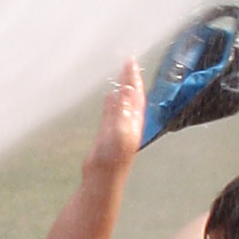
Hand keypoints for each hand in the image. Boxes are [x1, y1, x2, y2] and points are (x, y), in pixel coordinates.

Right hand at [86, 59, 145, 177]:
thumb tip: (127, 88)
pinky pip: (112, 111)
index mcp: (135, 121)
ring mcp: (119, 127)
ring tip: (121, 74)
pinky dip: (112, 101)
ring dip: (123, 88)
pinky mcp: (108, 132)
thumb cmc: (112, 157)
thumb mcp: (119, 130)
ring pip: (123, 102)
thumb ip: (123, 110)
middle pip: (132, 95)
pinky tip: (110, 94)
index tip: (131, 60)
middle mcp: (130, 122)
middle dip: (130, 79)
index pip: (137, 93)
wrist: (102, 178)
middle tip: (127, 62)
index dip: (134, 77)